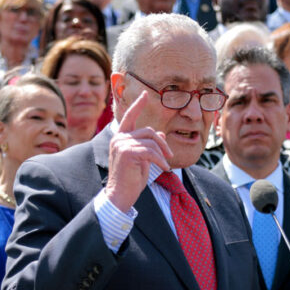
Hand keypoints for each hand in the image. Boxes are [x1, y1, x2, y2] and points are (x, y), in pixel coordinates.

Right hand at [104, 92, 172, 211]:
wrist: (120, 195)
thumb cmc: (131, 179)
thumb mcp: (143, 159)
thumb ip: (149, 145)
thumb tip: (161, 134)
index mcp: (120, 138)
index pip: (129, 116)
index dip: (138, 105)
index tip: (145, 94)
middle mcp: (119, 138)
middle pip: (148, 131)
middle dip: (162, 143)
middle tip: (170, 155)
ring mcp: (122, 144)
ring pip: (151, 141)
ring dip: (162, 154)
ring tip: (166, 165)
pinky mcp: (128, 152)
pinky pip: (151, 151)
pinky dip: (160, 160)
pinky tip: (164, 168)